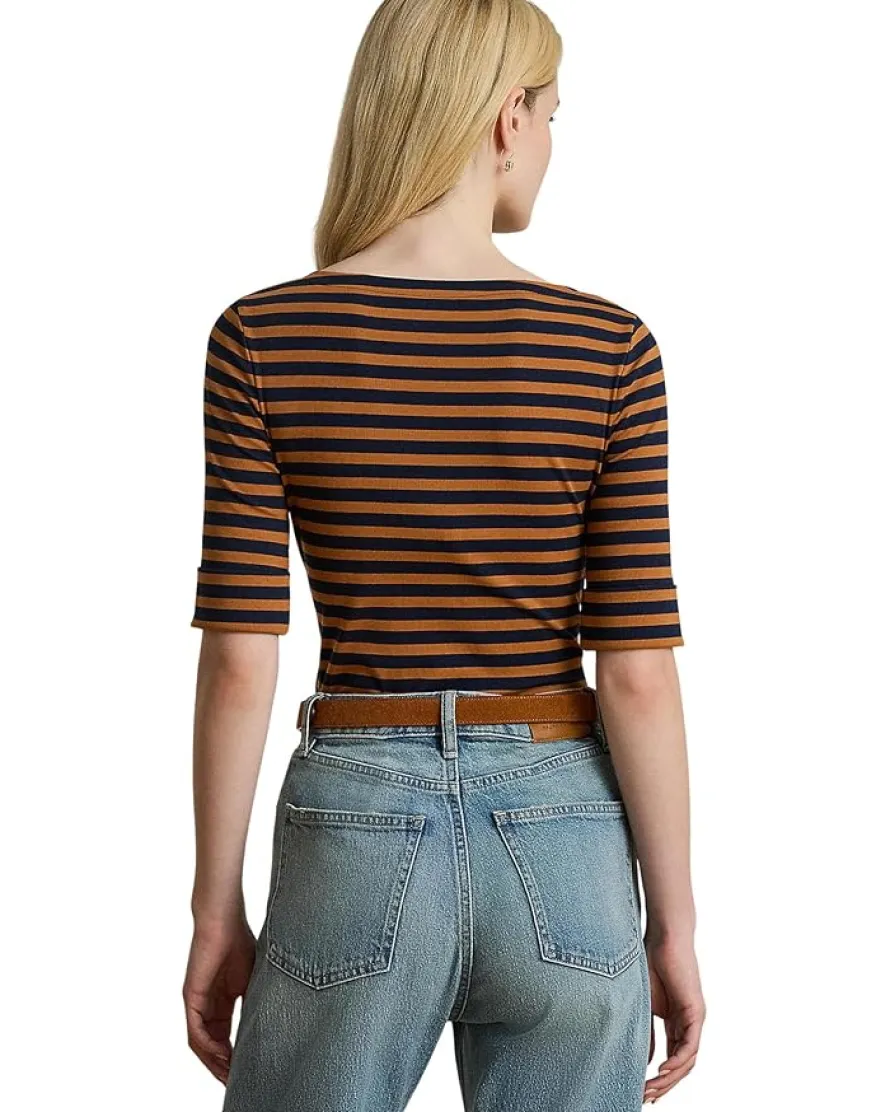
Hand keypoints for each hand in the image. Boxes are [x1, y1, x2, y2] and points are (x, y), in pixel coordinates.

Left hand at [182, 912, 256, 1083]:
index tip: (249, 1070)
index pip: (225, 1038)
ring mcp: (197, 1003)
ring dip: (215, 1063)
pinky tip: (223, 1057)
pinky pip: (196, 1032)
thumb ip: (255, 1002)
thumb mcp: (253, 980)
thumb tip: (270, 1027)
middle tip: (238, 1081)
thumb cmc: (239, 942)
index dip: (236, 1056)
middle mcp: (206, 1006)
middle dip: (225, 1066)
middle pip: (212, 1046)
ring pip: (202, 1044)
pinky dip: (209, 1048)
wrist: (223, 920)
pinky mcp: (191, 998)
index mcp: (221, 1002)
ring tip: (231, 1076)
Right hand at [642, 932, 704, 1103]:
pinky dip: (677, 1061)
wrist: (663, 936)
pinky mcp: (695, 1012)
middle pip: (682, 1065)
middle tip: (646, 1097)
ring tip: (651, 1089)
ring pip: (687, 1060)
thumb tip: (644, 1060)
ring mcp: (694, 1019)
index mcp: (676, 1022)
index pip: (672, 1058)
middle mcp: (688, 1024)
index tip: (643, 1090)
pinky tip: (662, 1070)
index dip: (661, 1078)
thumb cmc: (650, 962)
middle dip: (665, 1084)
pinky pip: (690, 1045)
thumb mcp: (643, 1004)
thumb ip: (645, 1031)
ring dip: (670, 1078)